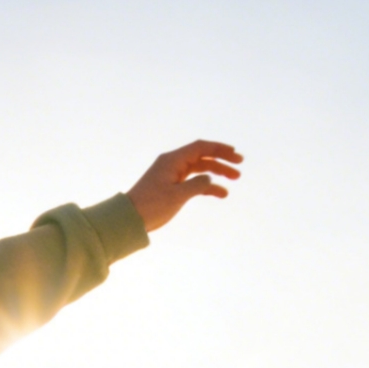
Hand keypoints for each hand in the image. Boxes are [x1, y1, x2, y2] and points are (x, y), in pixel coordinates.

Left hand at [128, 141, 242, 231]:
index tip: (236, 155)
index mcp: (172, 160)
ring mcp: (172, 174)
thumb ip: (198, 184)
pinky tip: (220, 193)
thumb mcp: (177, 196)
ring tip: (234, 180)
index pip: (201, 147)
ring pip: (199, 169)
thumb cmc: (151, 206)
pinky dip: (206, 186)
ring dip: (216, 173)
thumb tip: (209, 179)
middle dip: (222, 161)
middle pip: (202, 157)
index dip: (220, 149)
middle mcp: (172, 163)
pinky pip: (193, 182)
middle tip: (239, 169)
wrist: (129, 220)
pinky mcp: (171, 186)